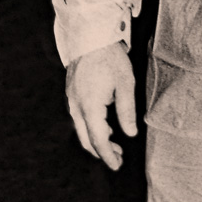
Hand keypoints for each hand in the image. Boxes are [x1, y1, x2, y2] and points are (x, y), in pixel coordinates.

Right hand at [65, 42, 136, 170]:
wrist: (90, 36)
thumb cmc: (110, 58)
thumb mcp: (125, 83)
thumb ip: (127, 110)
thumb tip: (130, 134)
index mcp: (90, 106)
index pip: (98, 140)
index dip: (107, 155)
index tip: (117, 165)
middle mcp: (77, 106)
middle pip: (86, 139)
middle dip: (102, 151)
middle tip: (118, 158)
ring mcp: (72, 100)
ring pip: (81, 129)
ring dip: (96, 139)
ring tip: (114, 142)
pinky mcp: (72, 93)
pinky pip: (79, 117)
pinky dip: (91, 126)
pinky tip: (104, 124)